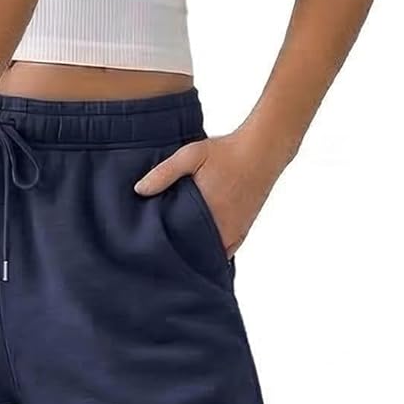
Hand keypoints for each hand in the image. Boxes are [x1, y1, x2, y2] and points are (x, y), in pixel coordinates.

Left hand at [134, 127, 292, 255]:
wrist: (264, 149)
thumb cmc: (227, 151)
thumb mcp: (190, 155)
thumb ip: (164, 173)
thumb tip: (139, 190)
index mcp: (205, 213)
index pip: (178, 244)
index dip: (164, 248)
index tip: (150, 249)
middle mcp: (221, 228)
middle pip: (192, 253)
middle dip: (177, 254)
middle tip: (159, 253)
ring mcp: (233, 232)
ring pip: (208, 255)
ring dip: (194, 254)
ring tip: (176, 254)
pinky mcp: (242, 231)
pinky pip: (224, 252)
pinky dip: (211, 254)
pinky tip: (197, 252)